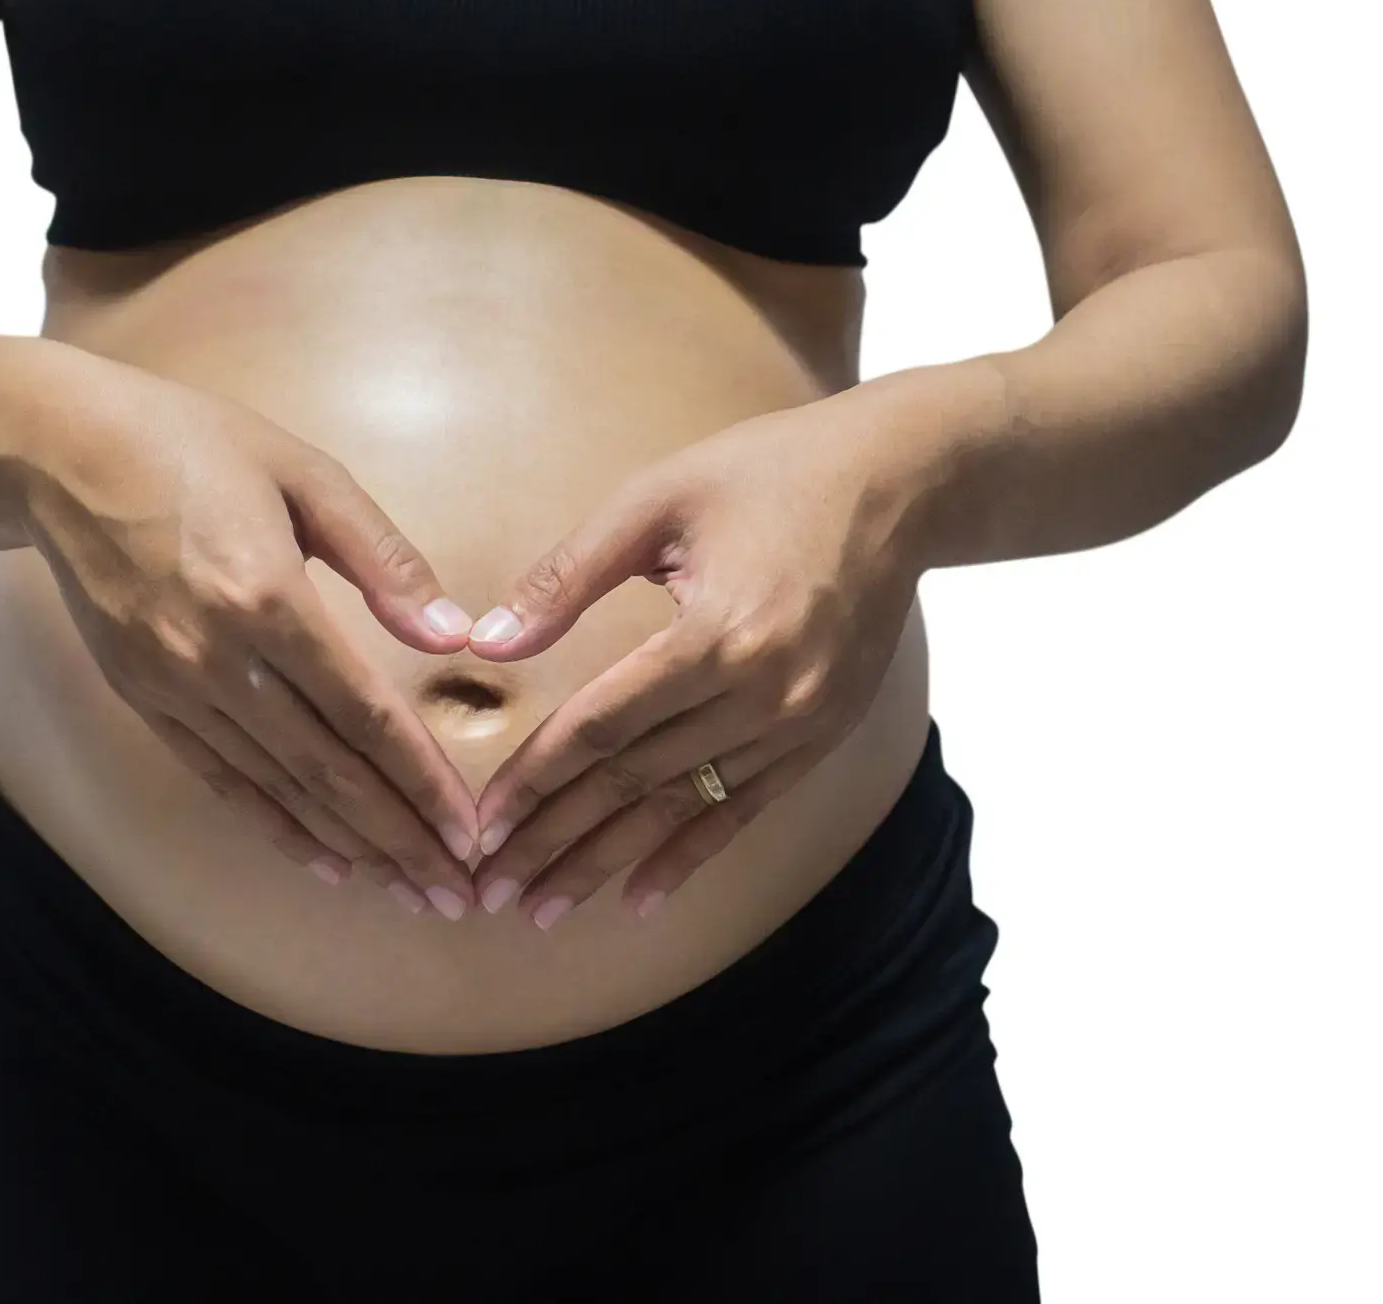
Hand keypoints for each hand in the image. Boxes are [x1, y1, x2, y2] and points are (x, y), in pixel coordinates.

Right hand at [0, 347, 481, 917]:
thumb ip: (384, 560)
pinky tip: (326, 863)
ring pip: (278, 789)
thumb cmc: (194, 444)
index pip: (362, 715)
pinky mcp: (143, 699)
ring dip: (349, 849)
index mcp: (266, 598)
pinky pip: (222, 780)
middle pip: (327, 772)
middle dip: (398, 841)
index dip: (421, 782)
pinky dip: (277, 827)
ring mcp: (174, 687)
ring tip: (407, 893)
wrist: (59, 454)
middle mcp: (217, 660)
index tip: (469, 833)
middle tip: (455, 897)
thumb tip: (453, 635)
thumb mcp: (306, 474)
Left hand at [463, 390, 931, 926]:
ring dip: (608, 864)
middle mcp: (764, 694)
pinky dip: (688, 857)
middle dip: (556, 842)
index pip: (601, 727)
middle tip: (490, 892)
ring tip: (544, 910)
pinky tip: (637, 900)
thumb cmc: (769, 472)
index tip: (480, 827)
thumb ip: (566, 577)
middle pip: (635, 783)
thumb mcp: (655, 501)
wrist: (901, 482)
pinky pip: (743, 811)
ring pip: (683, 810)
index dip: (534, 781)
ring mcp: (799, 724)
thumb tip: (487, 642)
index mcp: (716, 634)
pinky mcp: (821, 735)